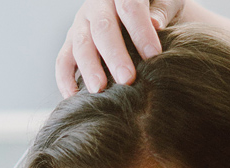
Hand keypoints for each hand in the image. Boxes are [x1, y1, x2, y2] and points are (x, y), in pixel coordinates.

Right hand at [56, 0, 185, 97]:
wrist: (141, 11)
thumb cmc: (159, 9)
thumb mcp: (166, 3)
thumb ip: (162, 11)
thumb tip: (156, 24)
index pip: (130, 7)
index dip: (141, 31)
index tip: (153, 55)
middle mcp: (98, 5)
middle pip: (103, 28)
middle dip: (114, 55)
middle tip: (127, 79)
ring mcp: (82, 23)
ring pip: (81, 44)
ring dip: (89, 68)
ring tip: (99, 89)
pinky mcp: (72, 41)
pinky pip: (63, 59)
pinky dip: (65, 79)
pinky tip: (74, 97)